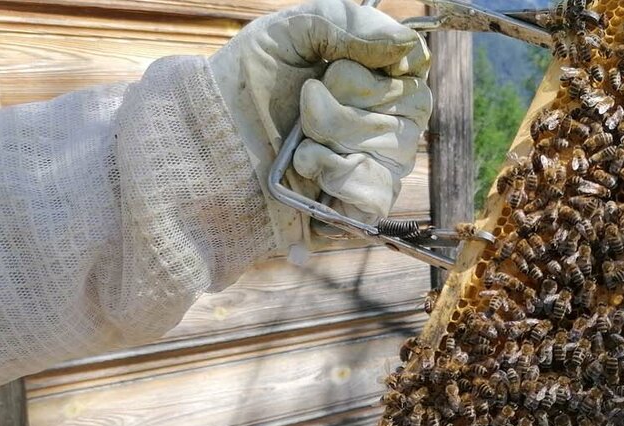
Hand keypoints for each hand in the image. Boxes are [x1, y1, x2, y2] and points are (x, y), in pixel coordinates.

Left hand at [208, 0, 431, 256]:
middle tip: (304, 101)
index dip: (379, 67)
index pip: (415, 64)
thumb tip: (404, 44)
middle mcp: (385, 118)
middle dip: (345, 104)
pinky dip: (336, 179)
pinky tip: (306, 171)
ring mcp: (377, 165)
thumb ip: (345, 21)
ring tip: (298, 143)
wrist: (208, 143)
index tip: (335, 67)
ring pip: (393, 151)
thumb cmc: (247, 84)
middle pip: (410, 108)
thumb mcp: (286, 33)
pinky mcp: (359, 207)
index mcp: (374, 74)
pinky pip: (378, 194)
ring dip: (334, 140)